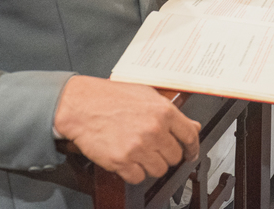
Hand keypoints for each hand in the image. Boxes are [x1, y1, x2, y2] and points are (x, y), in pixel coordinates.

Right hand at [53, 76, 199, 183]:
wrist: (81, 105)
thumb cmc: (110, 97)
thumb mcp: (147, 95)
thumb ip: (170, 112)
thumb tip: (191, 126)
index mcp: (163, 112)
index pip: (190, 136)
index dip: (192, 148)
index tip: (191, 153)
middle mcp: (154, 130)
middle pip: (174, 157)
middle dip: (166, 154)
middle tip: (154, 148)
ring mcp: (138, 147)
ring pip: (158, 170)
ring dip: (150, 165)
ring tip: (138, 152)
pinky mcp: (122, 161)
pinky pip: (138, 178)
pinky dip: (133, 172)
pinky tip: (127, 159)